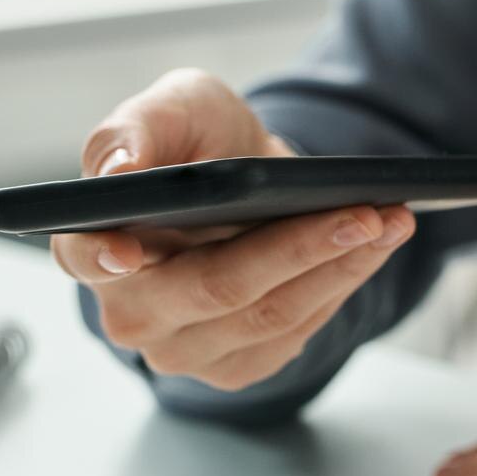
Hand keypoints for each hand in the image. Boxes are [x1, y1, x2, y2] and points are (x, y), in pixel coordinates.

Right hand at [51, 68, 414, 391]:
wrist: (246, 184)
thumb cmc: (199, 144)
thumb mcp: (174, 108)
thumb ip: (135, 129)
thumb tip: (122, 168)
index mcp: (89, 247)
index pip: (87, 257)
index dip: (107, 255)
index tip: (130, 248)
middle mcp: (128, 312)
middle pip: (214, 289)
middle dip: (297, 248)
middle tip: (364, 212)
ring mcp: (180, 351)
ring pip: (268, 316)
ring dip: (339, 266)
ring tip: (389, 220)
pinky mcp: (234, 367)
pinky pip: (295, 334)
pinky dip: (341, 287)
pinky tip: (372, 249)